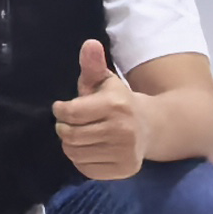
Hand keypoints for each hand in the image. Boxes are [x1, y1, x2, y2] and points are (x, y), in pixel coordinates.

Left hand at [55, 37, 150, 180]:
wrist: (152, 127)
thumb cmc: (119, 101)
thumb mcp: (106, 80)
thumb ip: (93, 64)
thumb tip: (89, 43)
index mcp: (115, 105)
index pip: (70, 113)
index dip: (60, 110)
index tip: (63, 108)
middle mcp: (122, 130)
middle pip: (70, 135)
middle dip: (64, 128)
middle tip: (72, 123)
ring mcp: (125, 152)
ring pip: (74, 153)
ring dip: (71, 144)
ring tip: (81, 135)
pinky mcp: (124, 170)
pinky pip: (86, 169)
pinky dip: (82, 160)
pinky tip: (92, 148)